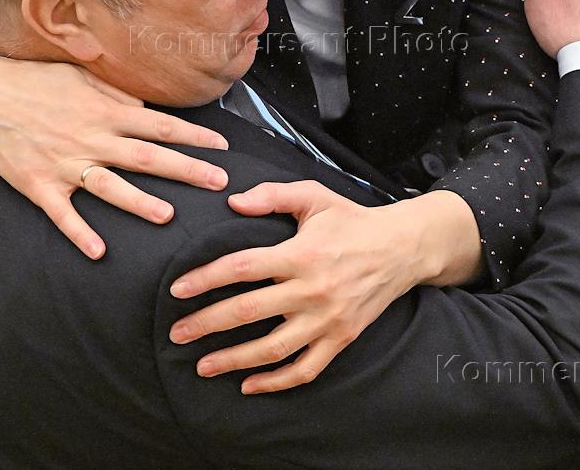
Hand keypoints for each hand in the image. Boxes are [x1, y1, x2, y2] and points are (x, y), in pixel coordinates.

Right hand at [0, 55, 228, 258]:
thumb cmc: (33, 81)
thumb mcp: (80, 77)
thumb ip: (115, 94)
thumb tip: (147, 107)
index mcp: (104, 110)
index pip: (160, 125)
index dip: (194, 136)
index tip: (222, 146)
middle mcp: (90, 137)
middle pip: (146, 156)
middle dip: (186, 169)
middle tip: (218, 182)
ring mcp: (64, 163)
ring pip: (110, 187)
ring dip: (140, 202)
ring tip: (168, 215)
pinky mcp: (38, 184)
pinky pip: (62, 213)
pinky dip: (79, 233)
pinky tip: (99, 252)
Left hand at [168, 183, 477, 393]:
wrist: (402, 249)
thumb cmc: (351, 220)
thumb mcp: (314, 196)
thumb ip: (272, 195)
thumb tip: (232, 202)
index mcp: (302, 253)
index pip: (242, 267)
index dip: (206, 279)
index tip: (177, 290)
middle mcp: (313, 289)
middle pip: (248, 312)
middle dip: (207, 324)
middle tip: (177, 334)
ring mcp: (328, 319)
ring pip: (273, 348)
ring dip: (234, 360)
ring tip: (203, 365)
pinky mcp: (341, 339)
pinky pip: (305, 369)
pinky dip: (276, 382)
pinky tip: (248, 384)